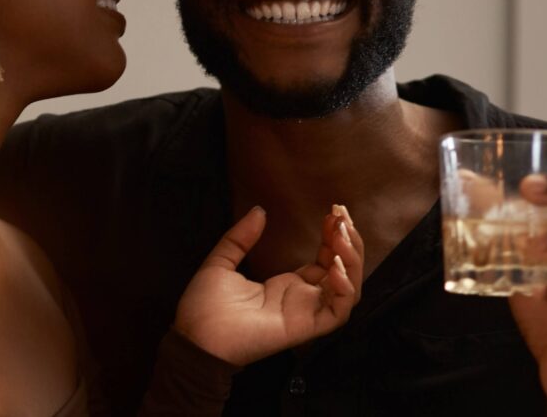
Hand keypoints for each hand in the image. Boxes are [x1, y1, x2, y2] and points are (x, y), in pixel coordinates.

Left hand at [174, 205, 362, 365]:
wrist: (194, 336)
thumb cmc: (205, 307)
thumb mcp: (222, 261)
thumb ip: (241, 237)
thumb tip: (259, 211)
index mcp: (285, 286)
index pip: (324, 259)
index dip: (332, 235)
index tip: (333, 211)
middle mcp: (301, 299)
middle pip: (342, 271)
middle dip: (348, 241)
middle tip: (342, 215)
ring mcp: (306, 314)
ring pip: (348, 290)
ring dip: (352, 260)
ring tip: (341, 235)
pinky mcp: (306, 328)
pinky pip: (339, 312)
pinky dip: (345, 288)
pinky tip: (335, 265)